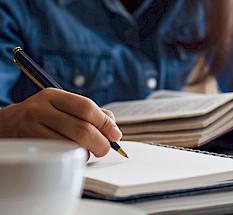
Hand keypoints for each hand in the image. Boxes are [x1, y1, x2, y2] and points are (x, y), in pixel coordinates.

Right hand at [0, 88, 121, 156]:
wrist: (4, 126)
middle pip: (81, 129)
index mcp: (53, 95)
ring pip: (71, 145)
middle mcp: (40, 109)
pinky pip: (59, 156)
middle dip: (101, 142)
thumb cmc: (42, 118)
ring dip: (87, 152)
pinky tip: (73, 154)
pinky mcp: (27, 146)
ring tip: (87, 150)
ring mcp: (31, 128)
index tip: (115, 135)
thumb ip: (90, 113)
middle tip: (106, 149)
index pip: (86, 107)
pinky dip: (73, 157)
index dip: (105, 123)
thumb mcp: (61, 107)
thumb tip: (114, 129)